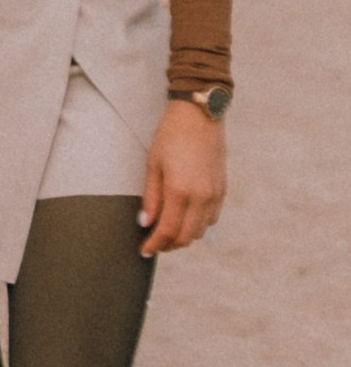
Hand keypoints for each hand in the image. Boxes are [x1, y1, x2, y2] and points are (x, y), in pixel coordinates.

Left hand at [139, 100, 225, 254]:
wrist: (200, 115)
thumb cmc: (171, 136)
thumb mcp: (152, 165)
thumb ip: (151, 198)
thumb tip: (145, 223)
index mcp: (180, 190)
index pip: (168, 230)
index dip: (155, 244)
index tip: (144, 251)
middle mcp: (202, 196)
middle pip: (186, 236)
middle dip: (169, 245)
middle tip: (153, 244)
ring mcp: (215, 194)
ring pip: (201, 230)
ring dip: (184, 236)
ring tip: (167, 232)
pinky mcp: (222, 189)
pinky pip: (212, 218)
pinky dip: (198, 225)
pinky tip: (185, 219)